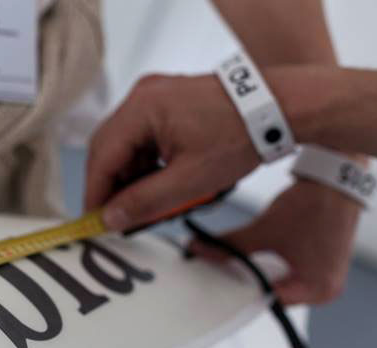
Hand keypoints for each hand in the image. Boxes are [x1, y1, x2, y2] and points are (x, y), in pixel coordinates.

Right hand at [85, 74, 258, 229]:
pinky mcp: (167, 102)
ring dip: (128, 176)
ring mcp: (154, 96)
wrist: (282, 107)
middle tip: (115, 218)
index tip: (95, 222)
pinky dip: (143, 163)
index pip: (102, 158)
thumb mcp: (190, 180)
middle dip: (109, 186)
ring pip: (123, 145)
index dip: (95, 194)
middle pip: (107, 149)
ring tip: (143, 204)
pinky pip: (141, 137)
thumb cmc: (242, 135)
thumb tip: (110, 218)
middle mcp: (143, 96)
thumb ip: (144, 202)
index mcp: (142, 108)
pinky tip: (157, 184)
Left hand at [189, 180, 360, 304]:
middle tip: (222, 276)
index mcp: (317, 289)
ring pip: (280, 286)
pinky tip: (254, 261)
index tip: (217, 286)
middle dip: (248, 284)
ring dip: (260, 276)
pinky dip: (272, 269)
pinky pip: (290, 276)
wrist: (334, 181)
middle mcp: (325, 291)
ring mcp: (326, 279)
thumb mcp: (264, 231)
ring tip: (237, 267)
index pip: (269, 300)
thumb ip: (228, 245)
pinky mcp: (322, 267)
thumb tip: (198, 249)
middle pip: (274, 296)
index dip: (241, 291)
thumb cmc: (311, 206)